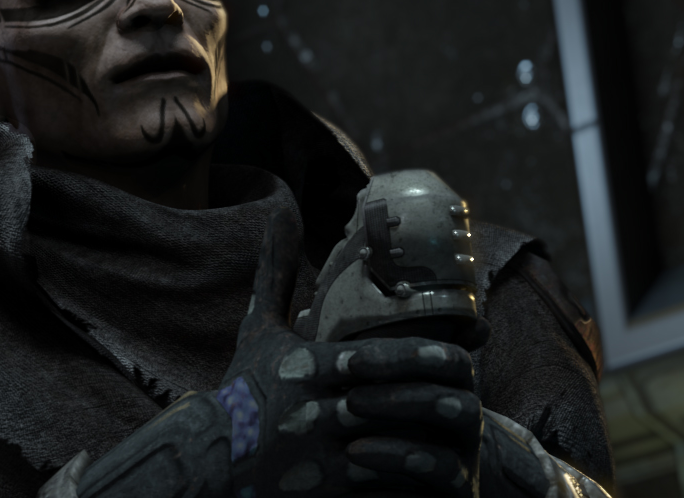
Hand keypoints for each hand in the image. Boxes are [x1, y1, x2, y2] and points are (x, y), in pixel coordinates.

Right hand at [222, 210, 482, 495]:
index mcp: (308, 367)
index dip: (422, 356)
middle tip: (476, 393)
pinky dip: (407, 480)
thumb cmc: (243, 386)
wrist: (208, 454)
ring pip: (391, 448)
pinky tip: (433, 476)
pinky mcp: (324, 489)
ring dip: (431, 443)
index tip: (460, 352)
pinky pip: (377, 486)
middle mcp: (316, 408)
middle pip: (392, 401)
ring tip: (466, 437)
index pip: (373, 358)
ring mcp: (320, 453)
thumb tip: (279, 213)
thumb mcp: (257, 328)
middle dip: (437, 397)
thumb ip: (274, 271)